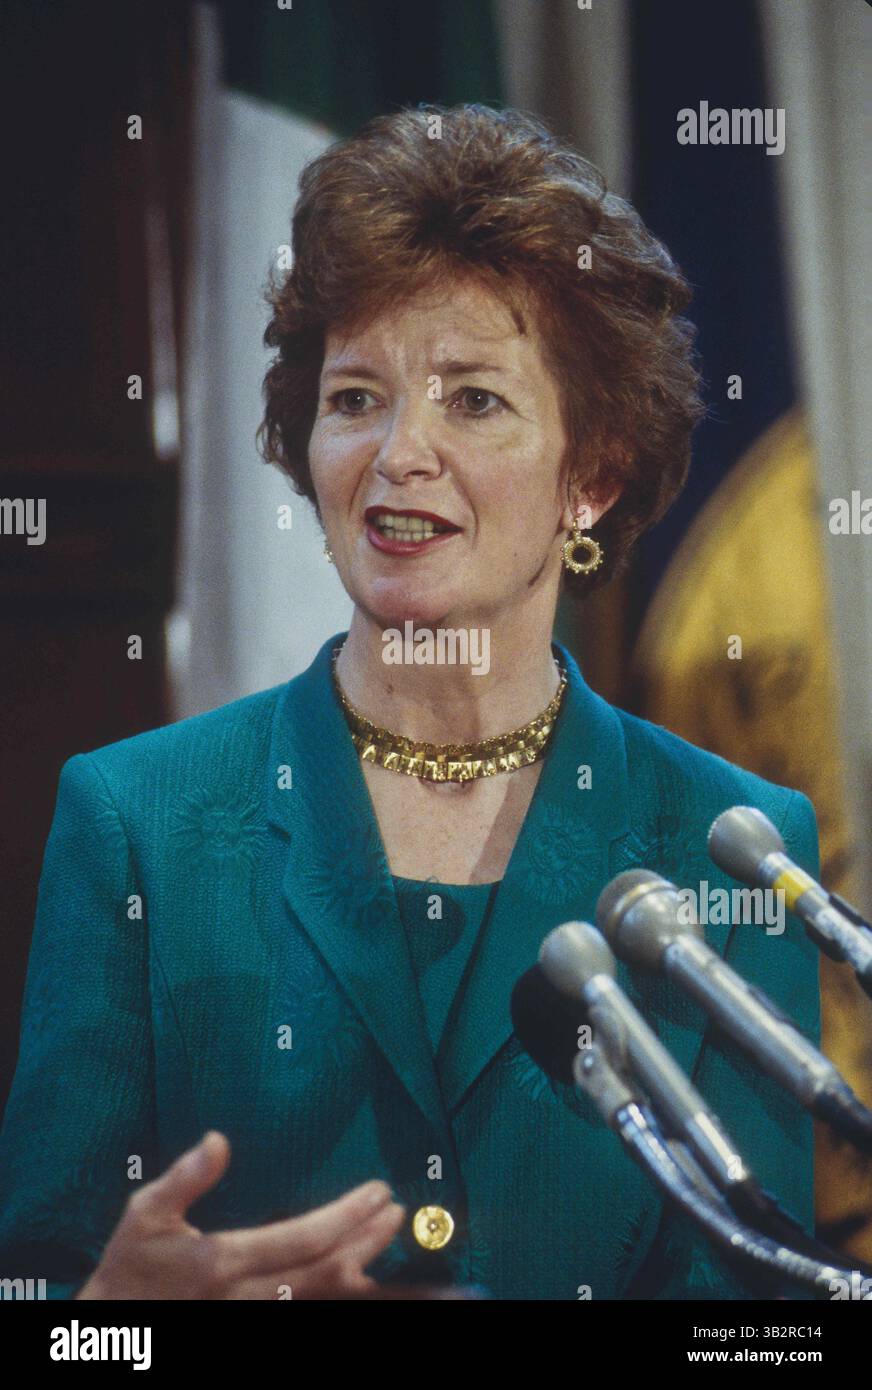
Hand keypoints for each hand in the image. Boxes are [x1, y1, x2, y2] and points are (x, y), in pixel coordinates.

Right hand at [75, 1131, 405, 1298]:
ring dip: (364, 1269)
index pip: (305, 1239)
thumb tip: (218, 1139)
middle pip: (327, 1273)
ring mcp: (253, 1320)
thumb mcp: (144, 1214)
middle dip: (368, 1241)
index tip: (378, 1192)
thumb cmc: (130, 1264)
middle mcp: (246, 1297)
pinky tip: (360, 1277)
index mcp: (223, 1262)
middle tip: (396, 1211)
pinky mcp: (253, 1328)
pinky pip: (309, 1314)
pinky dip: (340, 1296)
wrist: (113, 1328)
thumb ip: (185, 1177)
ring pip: (324, 1300)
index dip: (349, 1216)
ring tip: (388, 1236)